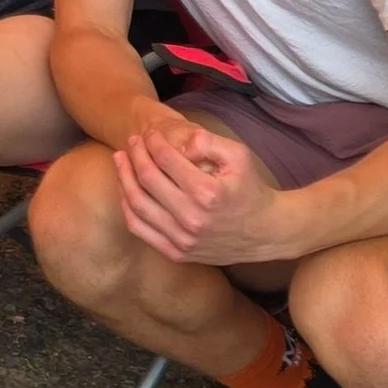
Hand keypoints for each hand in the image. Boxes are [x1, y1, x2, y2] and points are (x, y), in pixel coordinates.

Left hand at [112, 117, 297, 265]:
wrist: (266, 231)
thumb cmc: (250, 188)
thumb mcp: (238, 155)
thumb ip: (207, 141)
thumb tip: (176, 141)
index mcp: (207, 193)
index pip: (165, 159)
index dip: (152, 142)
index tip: (149, 133)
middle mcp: (192, 219)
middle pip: (146, 179)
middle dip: (135, 155)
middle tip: (132, 142)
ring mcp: (183, 240)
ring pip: (137, 205)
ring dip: (124, 178)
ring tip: (121, 159)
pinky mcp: (178, 253)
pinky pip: (140, 229)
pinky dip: (128, 206)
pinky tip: (126, 188)